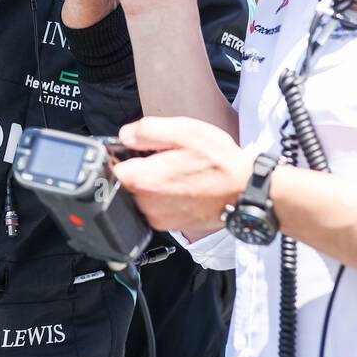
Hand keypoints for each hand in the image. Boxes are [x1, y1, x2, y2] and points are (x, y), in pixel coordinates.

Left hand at [112, 116, 252, 237]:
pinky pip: (155, 206)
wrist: (245, 191)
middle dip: (142, 167)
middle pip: (128, 180)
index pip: (112, 164)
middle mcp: (145, 204)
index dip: (125, 152)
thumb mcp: (184, 131)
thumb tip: (125, 135)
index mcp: (143, 179)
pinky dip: (165, 196)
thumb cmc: (219, 162)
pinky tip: (184, 186)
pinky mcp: (169, 226)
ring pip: (141, 194)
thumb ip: (147, 130)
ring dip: (154, 182)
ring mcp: (157, 218)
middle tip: (168, 158)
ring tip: (180, 172)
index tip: (141, 148)